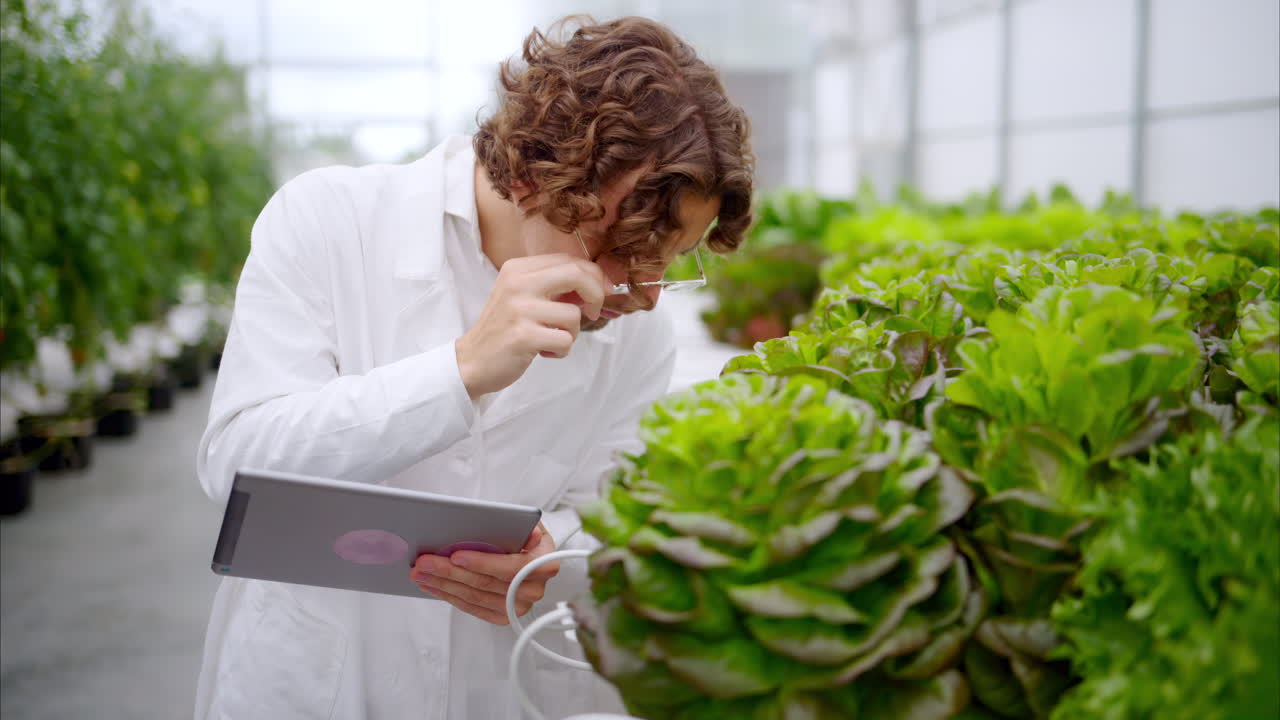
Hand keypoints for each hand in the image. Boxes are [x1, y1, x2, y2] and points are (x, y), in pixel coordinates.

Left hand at [409, 522, 560, 624]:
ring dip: (443, 584)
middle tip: (425, 562)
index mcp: (545, 564)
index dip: (482, 562)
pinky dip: (449, 595)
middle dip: (450, 572)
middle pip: (485, 583)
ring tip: (420, 572)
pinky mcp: (502, 616)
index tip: (456, 555)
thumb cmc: (525, 537)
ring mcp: (517, 607)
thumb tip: (527, 530)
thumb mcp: (526, 523)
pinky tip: (432, 585)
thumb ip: (520, 525)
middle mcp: (534, 590)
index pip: (511, 567)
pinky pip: (471, 607)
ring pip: (474, 596)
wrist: (532, 557)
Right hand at [455, 254, 608, 400]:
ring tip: (553, 340)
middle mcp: (518, 283)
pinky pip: (565, 340)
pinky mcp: (523, 336)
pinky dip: (562, 350)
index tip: (601, 292)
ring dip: (572, 333)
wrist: (472, 360)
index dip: (594, 275)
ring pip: (574, 314)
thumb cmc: (505, 329)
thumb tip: (597, 282)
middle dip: (596, 294)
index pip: (569, 260)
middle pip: (576, 274)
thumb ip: (553, 285)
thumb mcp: (522, 296)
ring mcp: (519, 309)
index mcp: (518, 269)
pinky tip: (545, 352)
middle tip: (594, 312)